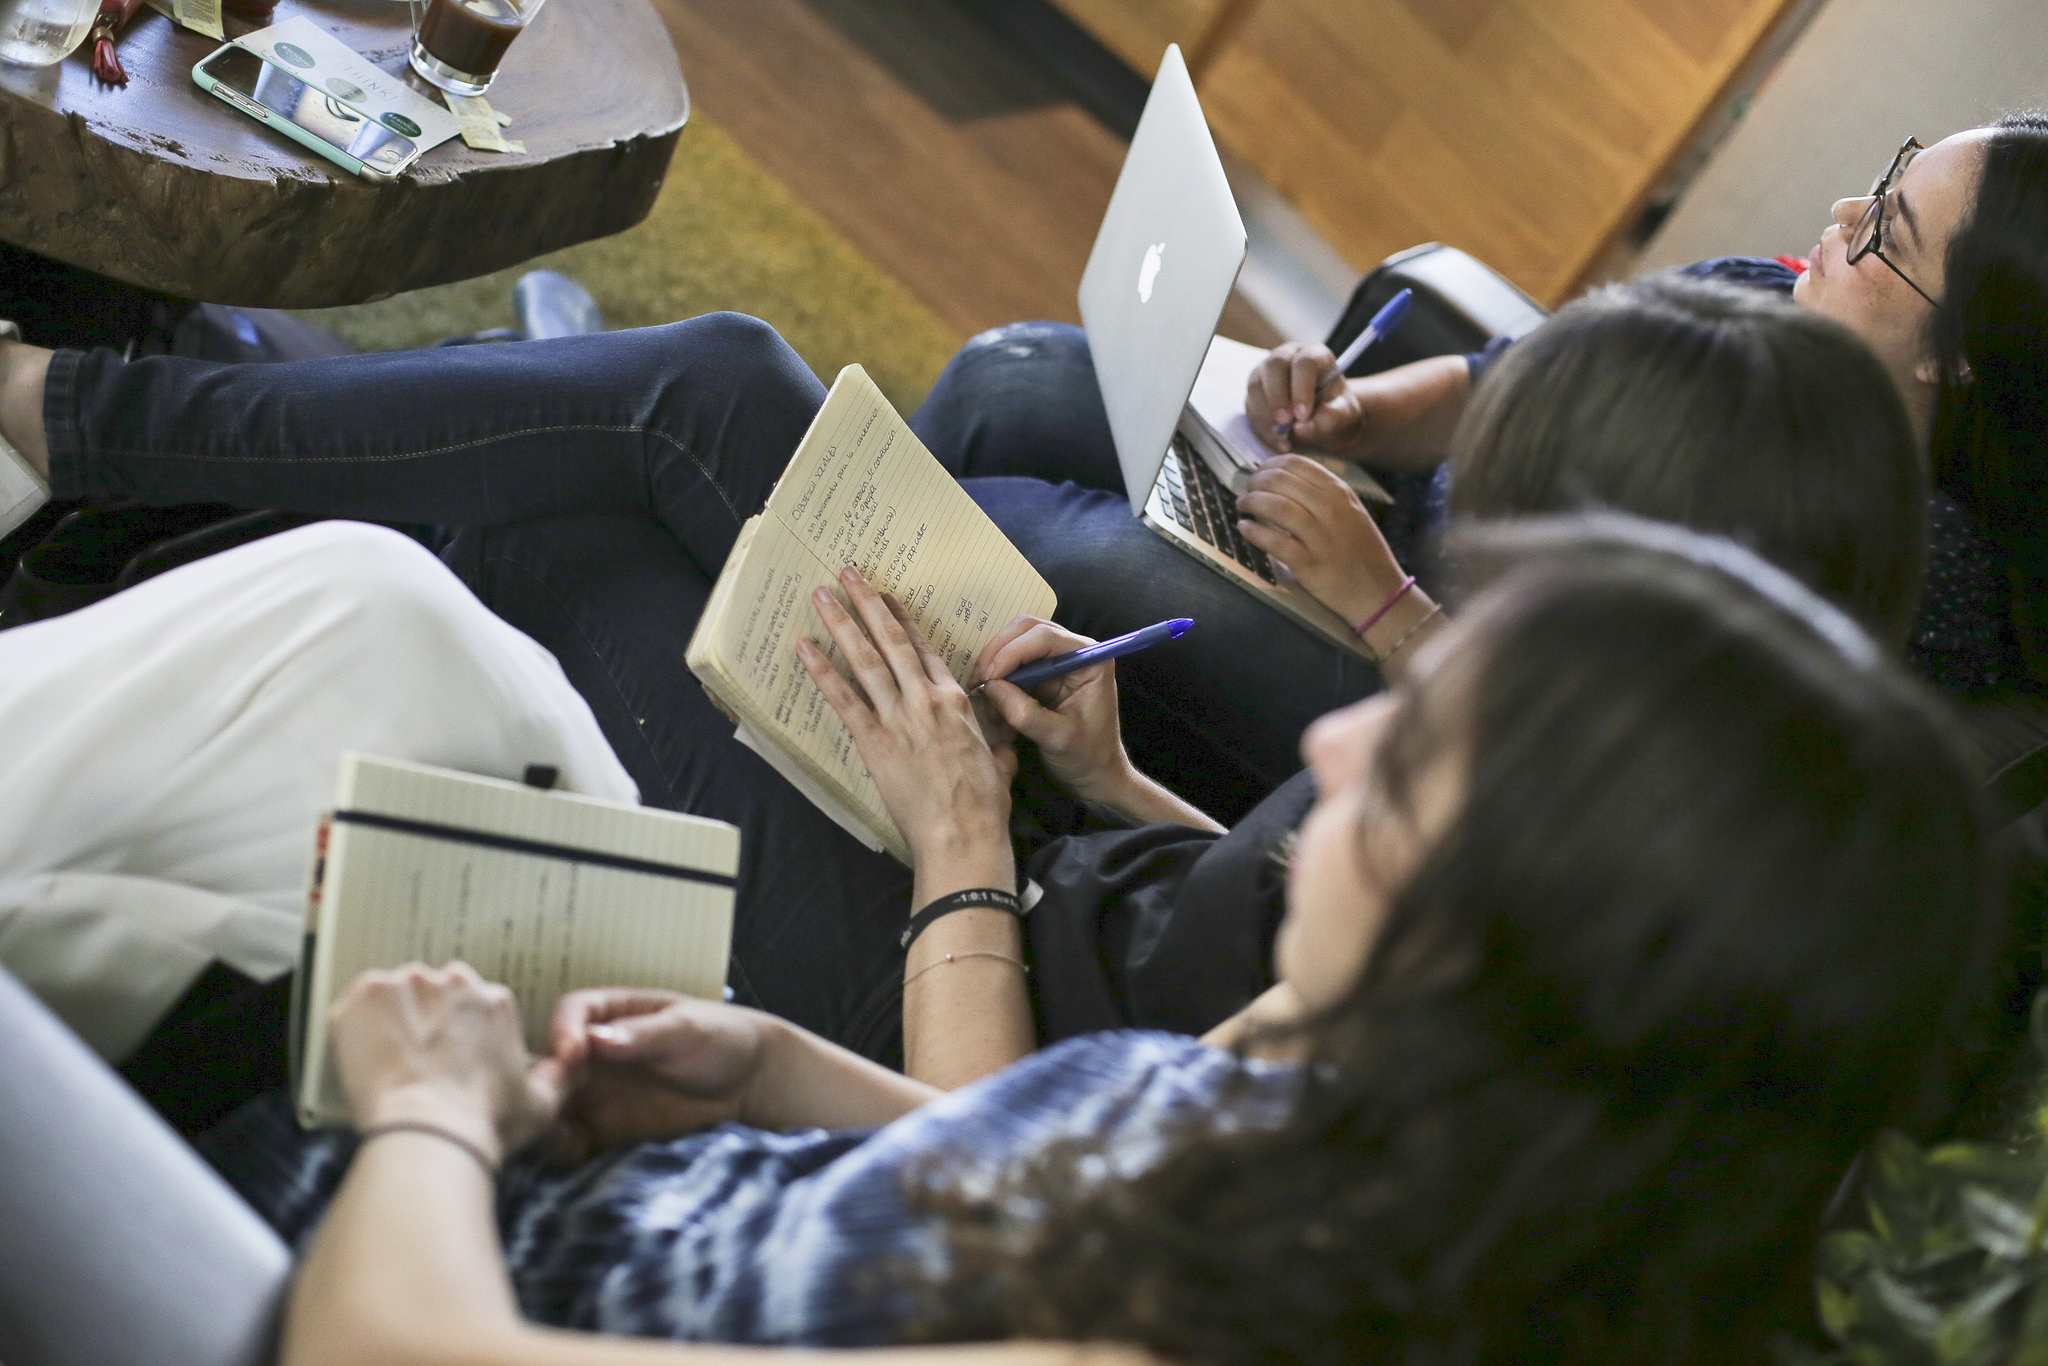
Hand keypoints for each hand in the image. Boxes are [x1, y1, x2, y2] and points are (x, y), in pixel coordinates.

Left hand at [328, 961, 558, 1163]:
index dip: (456, 1035)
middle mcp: (453, 981)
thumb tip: (572, 1065)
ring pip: (393, 995)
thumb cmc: (484, 1123)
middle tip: (416, 1063)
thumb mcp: (543, 1104)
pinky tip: (363, 1059)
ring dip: (390, 1021)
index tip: (447, 1061)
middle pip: (432, 993)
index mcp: (494, 1000)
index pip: (470, 1005)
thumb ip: (561, 1076)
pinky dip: (355, 1027)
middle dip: (424, 1021)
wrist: (428, 1133)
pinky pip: (354, 1004)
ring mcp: (406, 985)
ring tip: (386, 1064)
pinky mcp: (365, 997)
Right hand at [546, 988, 773, 1159]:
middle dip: (543, 1080)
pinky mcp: (604, 1128)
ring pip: (553, 1102)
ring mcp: (597, 1090)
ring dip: (547, 1117)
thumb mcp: (688, 1029)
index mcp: (613, 1013)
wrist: (748, 1085)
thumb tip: (598, 1039)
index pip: (573, 1013)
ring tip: (556, 1132)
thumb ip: (645, 1035)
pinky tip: (574, 1152)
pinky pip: (571, 1138)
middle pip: (550, 1061)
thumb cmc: (722, 1039)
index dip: (564, 1031)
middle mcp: (595, 1051)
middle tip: (550, 1102)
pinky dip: (563, 1146)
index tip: (571, 1055)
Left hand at [798, 567, 1013, 870]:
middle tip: (847, 574)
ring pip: (866, 659)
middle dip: (868, 604)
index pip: (925, 651)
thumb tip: (999, 743)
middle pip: (892, 642)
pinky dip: (821, 671)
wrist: (964, 833)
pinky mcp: (874, 741)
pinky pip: (843, 698)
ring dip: (842, 623)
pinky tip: (803, 648)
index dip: (903, 621)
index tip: (887, 598)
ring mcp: (899, 717)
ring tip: (821, 595)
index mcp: (957, 701)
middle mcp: (926, 699)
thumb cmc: (984, 805)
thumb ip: (994, 744)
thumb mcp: (999, 762)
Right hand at [971, 616, 1133, 807]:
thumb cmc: (1087, 757)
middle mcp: (1073, 650)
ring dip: (993, 662)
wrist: (1095, 774)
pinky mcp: (1042, 673)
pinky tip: (990, 698)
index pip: (1045, 637)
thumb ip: (1026, 713)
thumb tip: (991, 687)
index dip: (1013, 652)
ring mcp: (1056, 659)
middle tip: (978, 681)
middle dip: (998, 652)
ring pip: (1015, 640)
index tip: (989, 678)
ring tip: (981, 691)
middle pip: (1026, 629)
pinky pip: (1012, 661)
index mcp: (1090, 659)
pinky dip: (996, 675)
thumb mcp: (1058, 739)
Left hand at [1235, 455, 1407, 623]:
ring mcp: (1320, 537)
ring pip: (1276, 507)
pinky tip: (1244, 528)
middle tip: (1246, 490)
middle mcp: (1331, 509)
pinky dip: (1253, 532)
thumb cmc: (1361, 552)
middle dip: (1256, 482)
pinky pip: (1274, 541)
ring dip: (1251, 502)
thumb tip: (1282, 480)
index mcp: (1340, 493)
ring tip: (1242, 505)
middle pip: (1282, 481)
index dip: (1270, 465)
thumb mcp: (1351, 512)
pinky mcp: (1309, 564)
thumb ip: (1323, 495)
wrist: (1378, 592)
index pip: (1297, 464)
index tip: (1258, 473)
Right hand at [1248, 343, 1359, 453]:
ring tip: (1283, 436)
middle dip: (1277, 397)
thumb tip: (1302, 428)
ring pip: (1256, 385)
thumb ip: (1330, 418)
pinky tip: (1279, 440)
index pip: (1304, 362)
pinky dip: (1262, 427)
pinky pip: (1251, 406)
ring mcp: (1267, 371)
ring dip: (1266, 414)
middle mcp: (1288, 356)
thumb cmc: (1334, 409)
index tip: (1303, 415)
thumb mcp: (1343, 414)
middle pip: (1274, 365)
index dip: (1301, 388)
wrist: (1321, 417)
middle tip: (1285, 423)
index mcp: (1315, 355)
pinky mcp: (1255, 390)